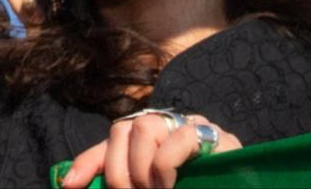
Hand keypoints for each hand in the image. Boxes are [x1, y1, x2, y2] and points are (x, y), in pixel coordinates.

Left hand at [61, 111, 238, 188]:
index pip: (111, 141)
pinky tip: (170, 187)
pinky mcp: (212, 135)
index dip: (87, 163)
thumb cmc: (193, 187)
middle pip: (122, 130)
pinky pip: (177, 139)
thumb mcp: (151, 186)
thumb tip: (73, 186)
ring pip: (144, 127)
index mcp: (150, 142)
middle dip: (117, 172)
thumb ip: (126, 184)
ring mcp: (190, 126)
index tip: (70, 187)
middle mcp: (168, 128)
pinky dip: (164, 168)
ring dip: (140, 170)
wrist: (240, 186)